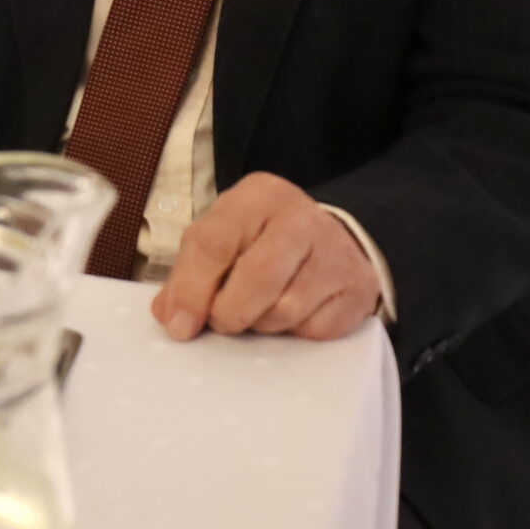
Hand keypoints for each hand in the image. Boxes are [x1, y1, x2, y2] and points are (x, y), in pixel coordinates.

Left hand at [151, 172, 381, 342]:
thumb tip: (171, 316)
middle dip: (229, 312)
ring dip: (261, 323)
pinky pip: (315, 329)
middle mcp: (303, 217)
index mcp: (259, 196)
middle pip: (257, 277)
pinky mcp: (358, 288)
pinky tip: (292, 313)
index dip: (192, 289)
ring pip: (285, 310)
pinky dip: (294, 332)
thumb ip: (188, 273)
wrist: (328, 239)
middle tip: (221, 320)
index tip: (180, 324)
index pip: (215, 243)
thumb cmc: (262, 240)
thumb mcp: (220, 238)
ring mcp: (337, 252)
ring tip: (258, 309)